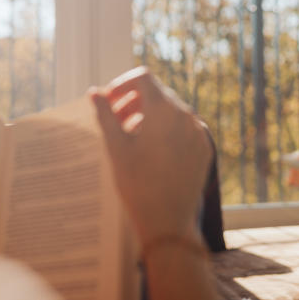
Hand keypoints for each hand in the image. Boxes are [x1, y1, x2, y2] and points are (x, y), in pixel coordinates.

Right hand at [90, 67, 212, 245]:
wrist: (168, 222)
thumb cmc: (137, 184)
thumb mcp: (116, 147)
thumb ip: (105, 114)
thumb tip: (94, 92)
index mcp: (163, 110)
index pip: (143, 77)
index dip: (123, 84)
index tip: (109, 100)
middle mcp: (185, 115)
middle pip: (157, 94)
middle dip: (133, 101)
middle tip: (115, 119)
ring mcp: (198, 131)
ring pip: (171, 111)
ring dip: (149, 116)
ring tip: (131, 136)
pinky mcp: (204, 148)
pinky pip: (184, 128)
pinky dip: (167, 130)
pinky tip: (152, 150)